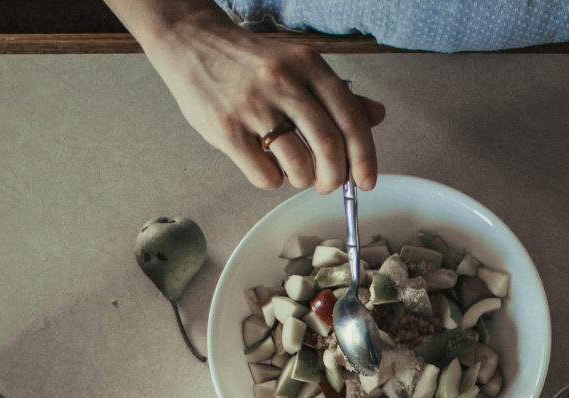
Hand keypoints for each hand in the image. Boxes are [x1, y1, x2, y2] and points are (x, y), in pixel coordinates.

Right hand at [143, 8, 384, 191]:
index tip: (366, 180)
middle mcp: (283, 83)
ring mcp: (252, 106)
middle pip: (328, 146)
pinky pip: (264, 175)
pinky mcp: (226, 130)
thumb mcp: (299, 65)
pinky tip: (268, 166)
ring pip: (299, 166)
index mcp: (308, 66)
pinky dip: (274, 181)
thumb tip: (377, 115)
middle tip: (330, 184)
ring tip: (298, 173)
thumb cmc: (250, 61)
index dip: (364, 157)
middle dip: (336, 177)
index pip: (351, 119)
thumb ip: (338, 93)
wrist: (192, 42)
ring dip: (305, 181)